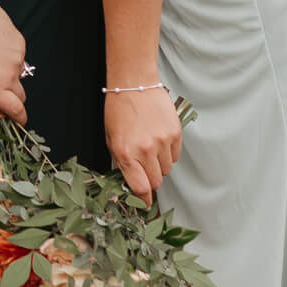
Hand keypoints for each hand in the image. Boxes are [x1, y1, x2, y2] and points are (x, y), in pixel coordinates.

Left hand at [0, 0, 28, 122]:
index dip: (18, 119)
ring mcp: (17, 58)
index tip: (15, 122)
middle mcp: (9, 74)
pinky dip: (9, 59)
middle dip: (11, 100)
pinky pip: (18, 59)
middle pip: (20, 97)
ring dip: (8, 76)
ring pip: (18, 76)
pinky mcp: (21, 43)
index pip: (16, 110)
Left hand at [105, 85, 181, 201]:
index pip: (140, 188)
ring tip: (150, 148)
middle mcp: (145, 150)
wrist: (134, 83)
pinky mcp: (175, 134)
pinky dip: (168, 153)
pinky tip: (159, 140)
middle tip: (144, 168)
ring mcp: (162, 142)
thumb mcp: (111, 138)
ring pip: (166, 170)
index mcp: (125, 153)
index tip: (144, 203)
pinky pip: (175, 156)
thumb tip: (130, 182)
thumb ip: (121, 161)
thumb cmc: (118, 109)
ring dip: (159, 165)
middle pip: (155, 182)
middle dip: (149, 180)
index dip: (143, 199)